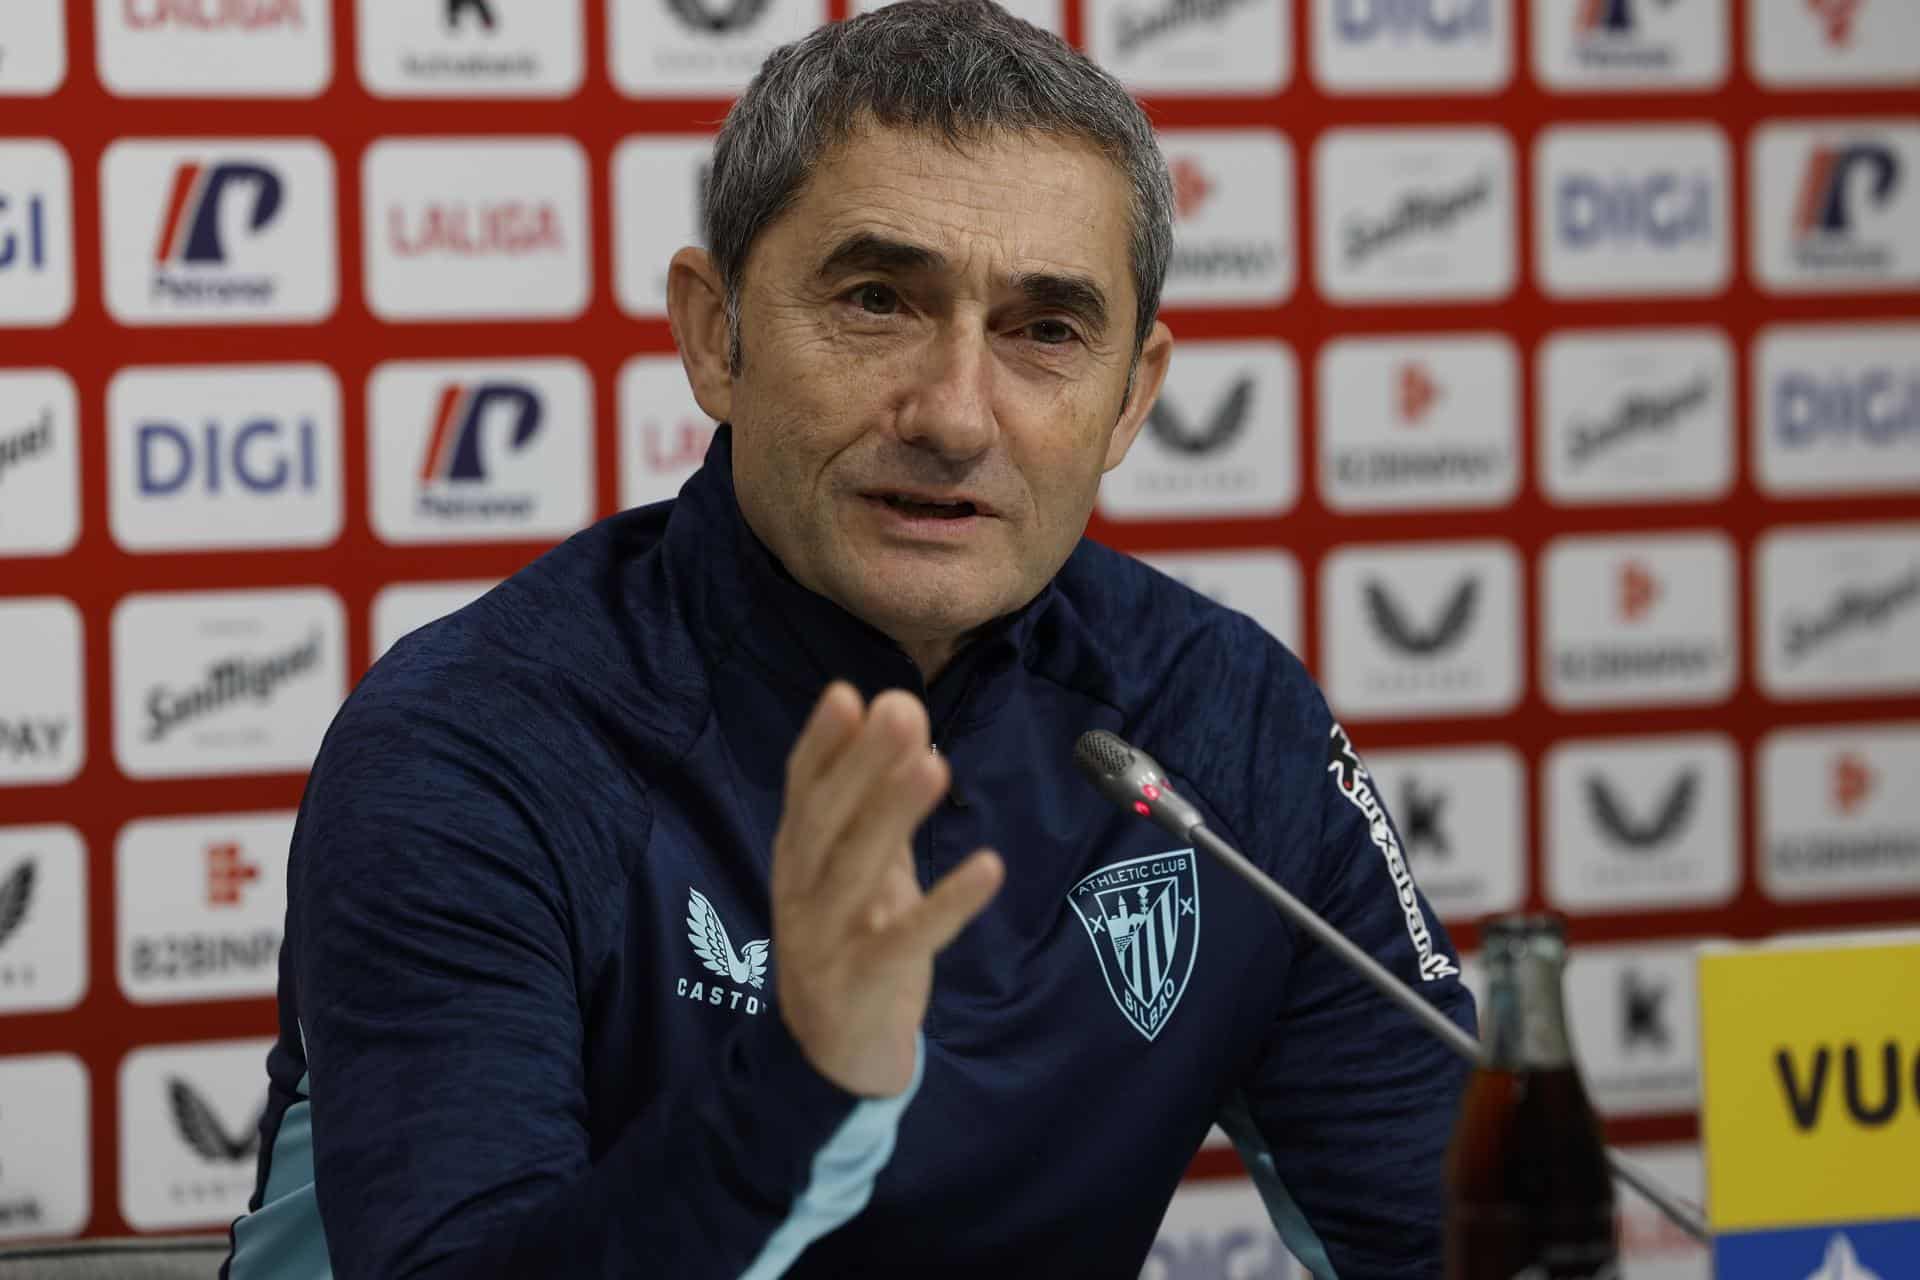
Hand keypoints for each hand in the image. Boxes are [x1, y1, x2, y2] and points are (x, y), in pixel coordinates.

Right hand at [772, 683, 1003, 1096]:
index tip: (848, 694)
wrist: (832, 1053)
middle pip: (826, 821)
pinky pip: (907, 940)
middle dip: (862, 763)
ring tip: (934, 764)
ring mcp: (825, 940)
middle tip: (900, 709)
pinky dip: (948, 904)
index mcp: (797, 855)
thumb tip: (903, 718)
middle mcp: (801, 890)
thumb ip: (877, 802)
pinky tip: (989, 867)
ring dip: (893, 815)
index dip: (821, 744)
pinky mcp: (863, 985)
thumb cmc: (852, 938)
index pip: (802, 790)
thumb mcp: (861, 868)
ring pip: (856, 871)